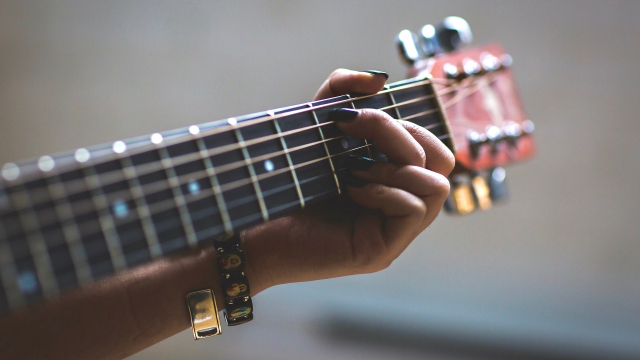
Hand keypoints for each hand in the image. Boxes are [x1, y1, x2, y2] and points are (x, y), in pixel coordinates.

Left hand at [243, 69, 454, 292]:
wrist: (251, 223)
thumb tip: (380, 78)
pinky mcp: (382, 251)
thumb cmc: (284, 178)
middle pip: (442, 161)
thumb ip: (341, 91)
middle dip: (400, 137)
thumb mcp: (315, 125)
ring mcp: (394, 231)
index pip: (433, 146)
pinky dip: (384, 191)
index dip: (404, 124)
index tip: (349, 118)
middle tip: (352, 136)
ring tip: (351, 168)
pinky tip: (349, 189)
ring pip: (437, 186)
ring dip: (393, 166)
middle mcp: (400, 204)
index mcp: (393, 177)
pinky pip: (414, 209)